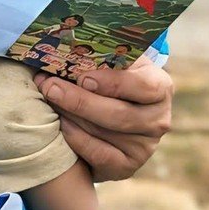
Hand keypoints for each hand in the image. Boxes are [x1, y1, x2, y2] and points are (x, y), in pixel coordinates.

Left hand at [36, 56, 172, 181]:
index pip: (143, 85)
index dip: (112, 83)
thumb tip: (67, 43)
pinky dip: (76, 139)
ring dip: (72, 116)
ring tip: (48, 100)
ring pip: (105, 133)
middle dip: (79, 100)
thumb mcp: (113, 62)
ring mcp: (145, 147)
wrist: (111, 114)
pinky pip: (99, 155)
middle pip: (119, 114)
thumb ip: (100, 54)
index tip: (82, 77)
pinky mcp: (128, 167)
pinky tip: (61, 125)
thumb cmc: (108, 78)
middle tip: (49, 86)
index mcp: (160, 87)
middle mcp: (159, 119)